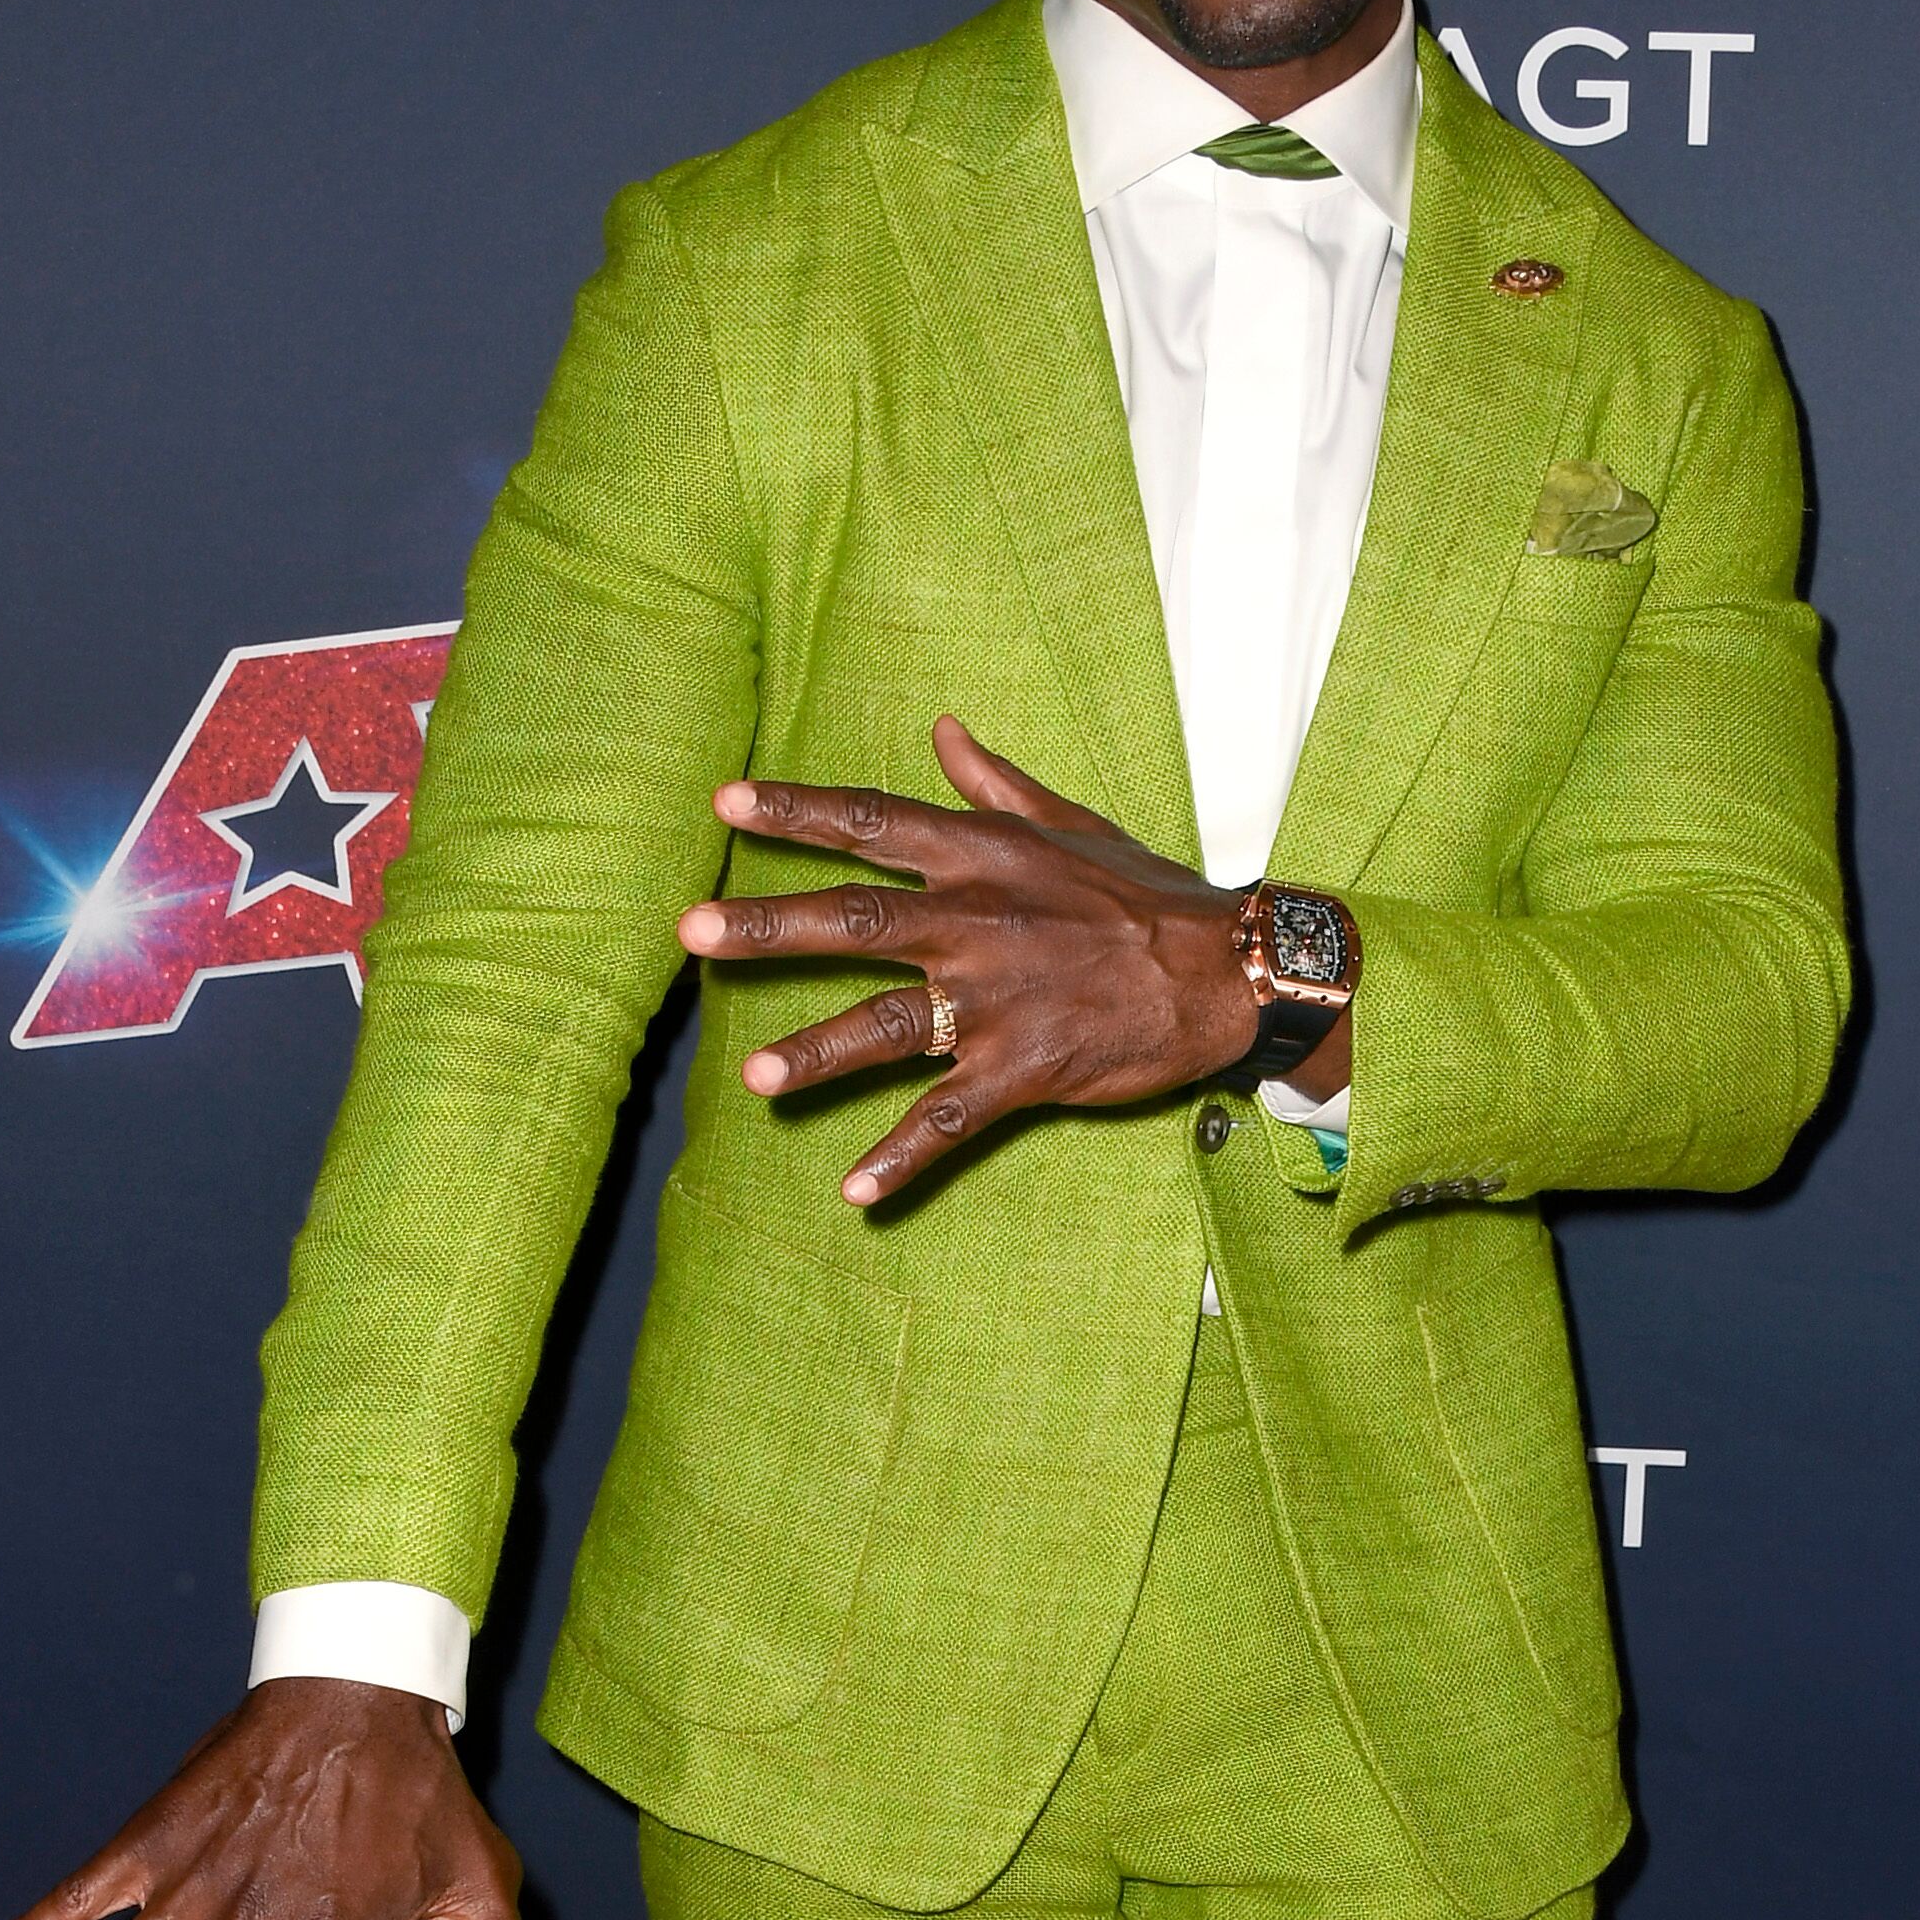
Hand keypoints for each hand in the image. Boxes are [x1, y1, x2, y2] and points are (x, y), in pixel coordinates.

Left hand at [679, 716, 1276, 1203]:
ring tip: (754, 1079)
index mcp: (983, 856)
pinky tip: (854, 1190)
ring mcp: (998, 1001)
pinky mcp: (1024, 1070)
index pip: (873, 824)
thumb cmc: (1146, 892)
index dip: (796, 811)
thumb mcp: (1070, 824)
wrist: (1229, 970)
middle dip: (769, 927)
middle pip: (854, 921)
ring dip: (817, 1053)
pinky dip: (902, 1159)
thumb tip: (942, 729)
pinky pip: (950, 1119)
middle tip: (691, 932)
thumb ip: (993, 784)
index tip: (725, 802)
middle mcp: (978, 923)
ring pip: (888, 1027)